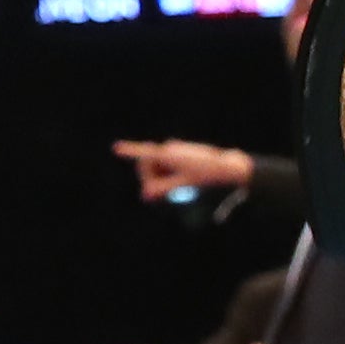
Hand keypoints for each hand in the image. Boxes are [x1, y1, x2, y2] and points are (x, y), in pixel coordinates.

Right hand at [113, 139, 258, 204]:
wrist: (228, 167)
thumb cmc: (207, 176)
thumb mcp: (183, 185)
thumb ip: (162, 190)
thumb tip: (145, 195)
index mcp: (169, 154)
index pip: (145, 154)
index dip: (130, 151)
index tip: (116, 148)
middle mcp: (170, 148)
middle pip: (148, 164)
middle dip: (152, 178)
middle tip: (164, 193)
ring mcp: (176, 149)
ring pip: (158, 166)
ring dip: (162, 177)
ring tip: (180, 186)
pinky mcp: (181, 153)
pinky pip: (167, 164)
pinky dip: (168, 173)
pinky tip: (180, 179)